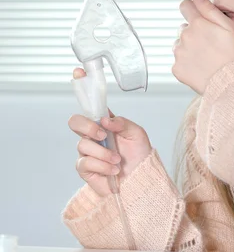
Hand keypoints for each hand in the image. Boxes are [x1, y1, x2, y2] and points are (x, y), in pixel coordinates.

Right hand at [68, 68, 151, 196]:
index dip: (82, 85)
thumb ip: (122, 123)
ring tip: (118, 161)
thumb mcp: (137, 133)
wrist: (141, 180)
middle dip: (87, 126)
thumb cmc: (140, 155)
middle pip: (75, 121)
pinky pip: (85, 163)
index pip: (90, 102)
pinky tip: (113, 171)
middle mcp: (93, 134)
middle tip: (103, 135)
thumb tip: (105, 120)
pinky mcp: (85, 168)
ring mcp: (88, 151)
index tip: (79, 72)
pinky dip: (102, 166)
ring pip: (82, 144)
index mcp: (105, 122)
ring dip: (104, 153)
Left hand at [172, 0, 233, 93]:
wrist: (233, 83)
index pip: (185, 6)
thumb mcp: (229, 26)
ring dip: (189, 48)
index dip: (192, 9)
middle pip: (184, 28)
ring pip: (181, 44)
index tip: (198, 16)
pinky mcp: (177, 69)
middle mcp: (184, 36)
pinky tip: (202, 67)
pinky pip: (180, 62)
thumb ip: (209, 8)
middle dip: (194, 32)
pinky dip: (188, 64)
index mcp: (197, 23)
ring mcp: (179, 53)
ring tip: (207, 57)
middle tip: (211, 44)